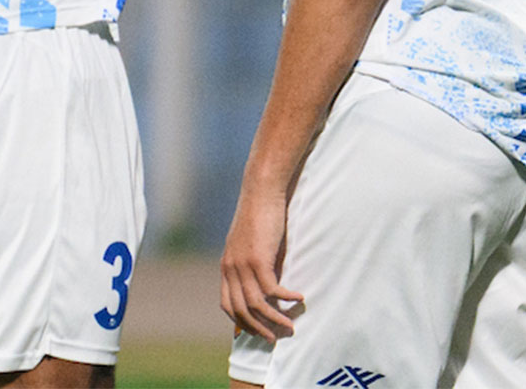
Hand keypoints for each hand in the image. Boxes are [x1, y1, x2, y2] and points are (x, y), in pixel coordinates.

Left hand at [220, 186, 303, 339]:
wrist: (261, 189)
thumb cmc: (261, 213)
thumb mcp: (252, 242)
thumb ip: (256, 263)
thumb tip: (270, 283)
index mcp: (226, 265)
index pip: (227, 304)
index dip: (242, 321)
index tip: (257, 329)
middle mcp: (230, 268)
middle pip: (241, 310)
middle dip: (259, 328)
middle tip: (276, 337)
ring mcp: (242, 264)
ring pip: (256, 304)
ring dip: (275, 318)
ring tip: (291, 326)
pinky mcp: (258, 259)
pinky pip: (272, 289)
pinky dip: (286, 298)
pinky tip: (299, 298)